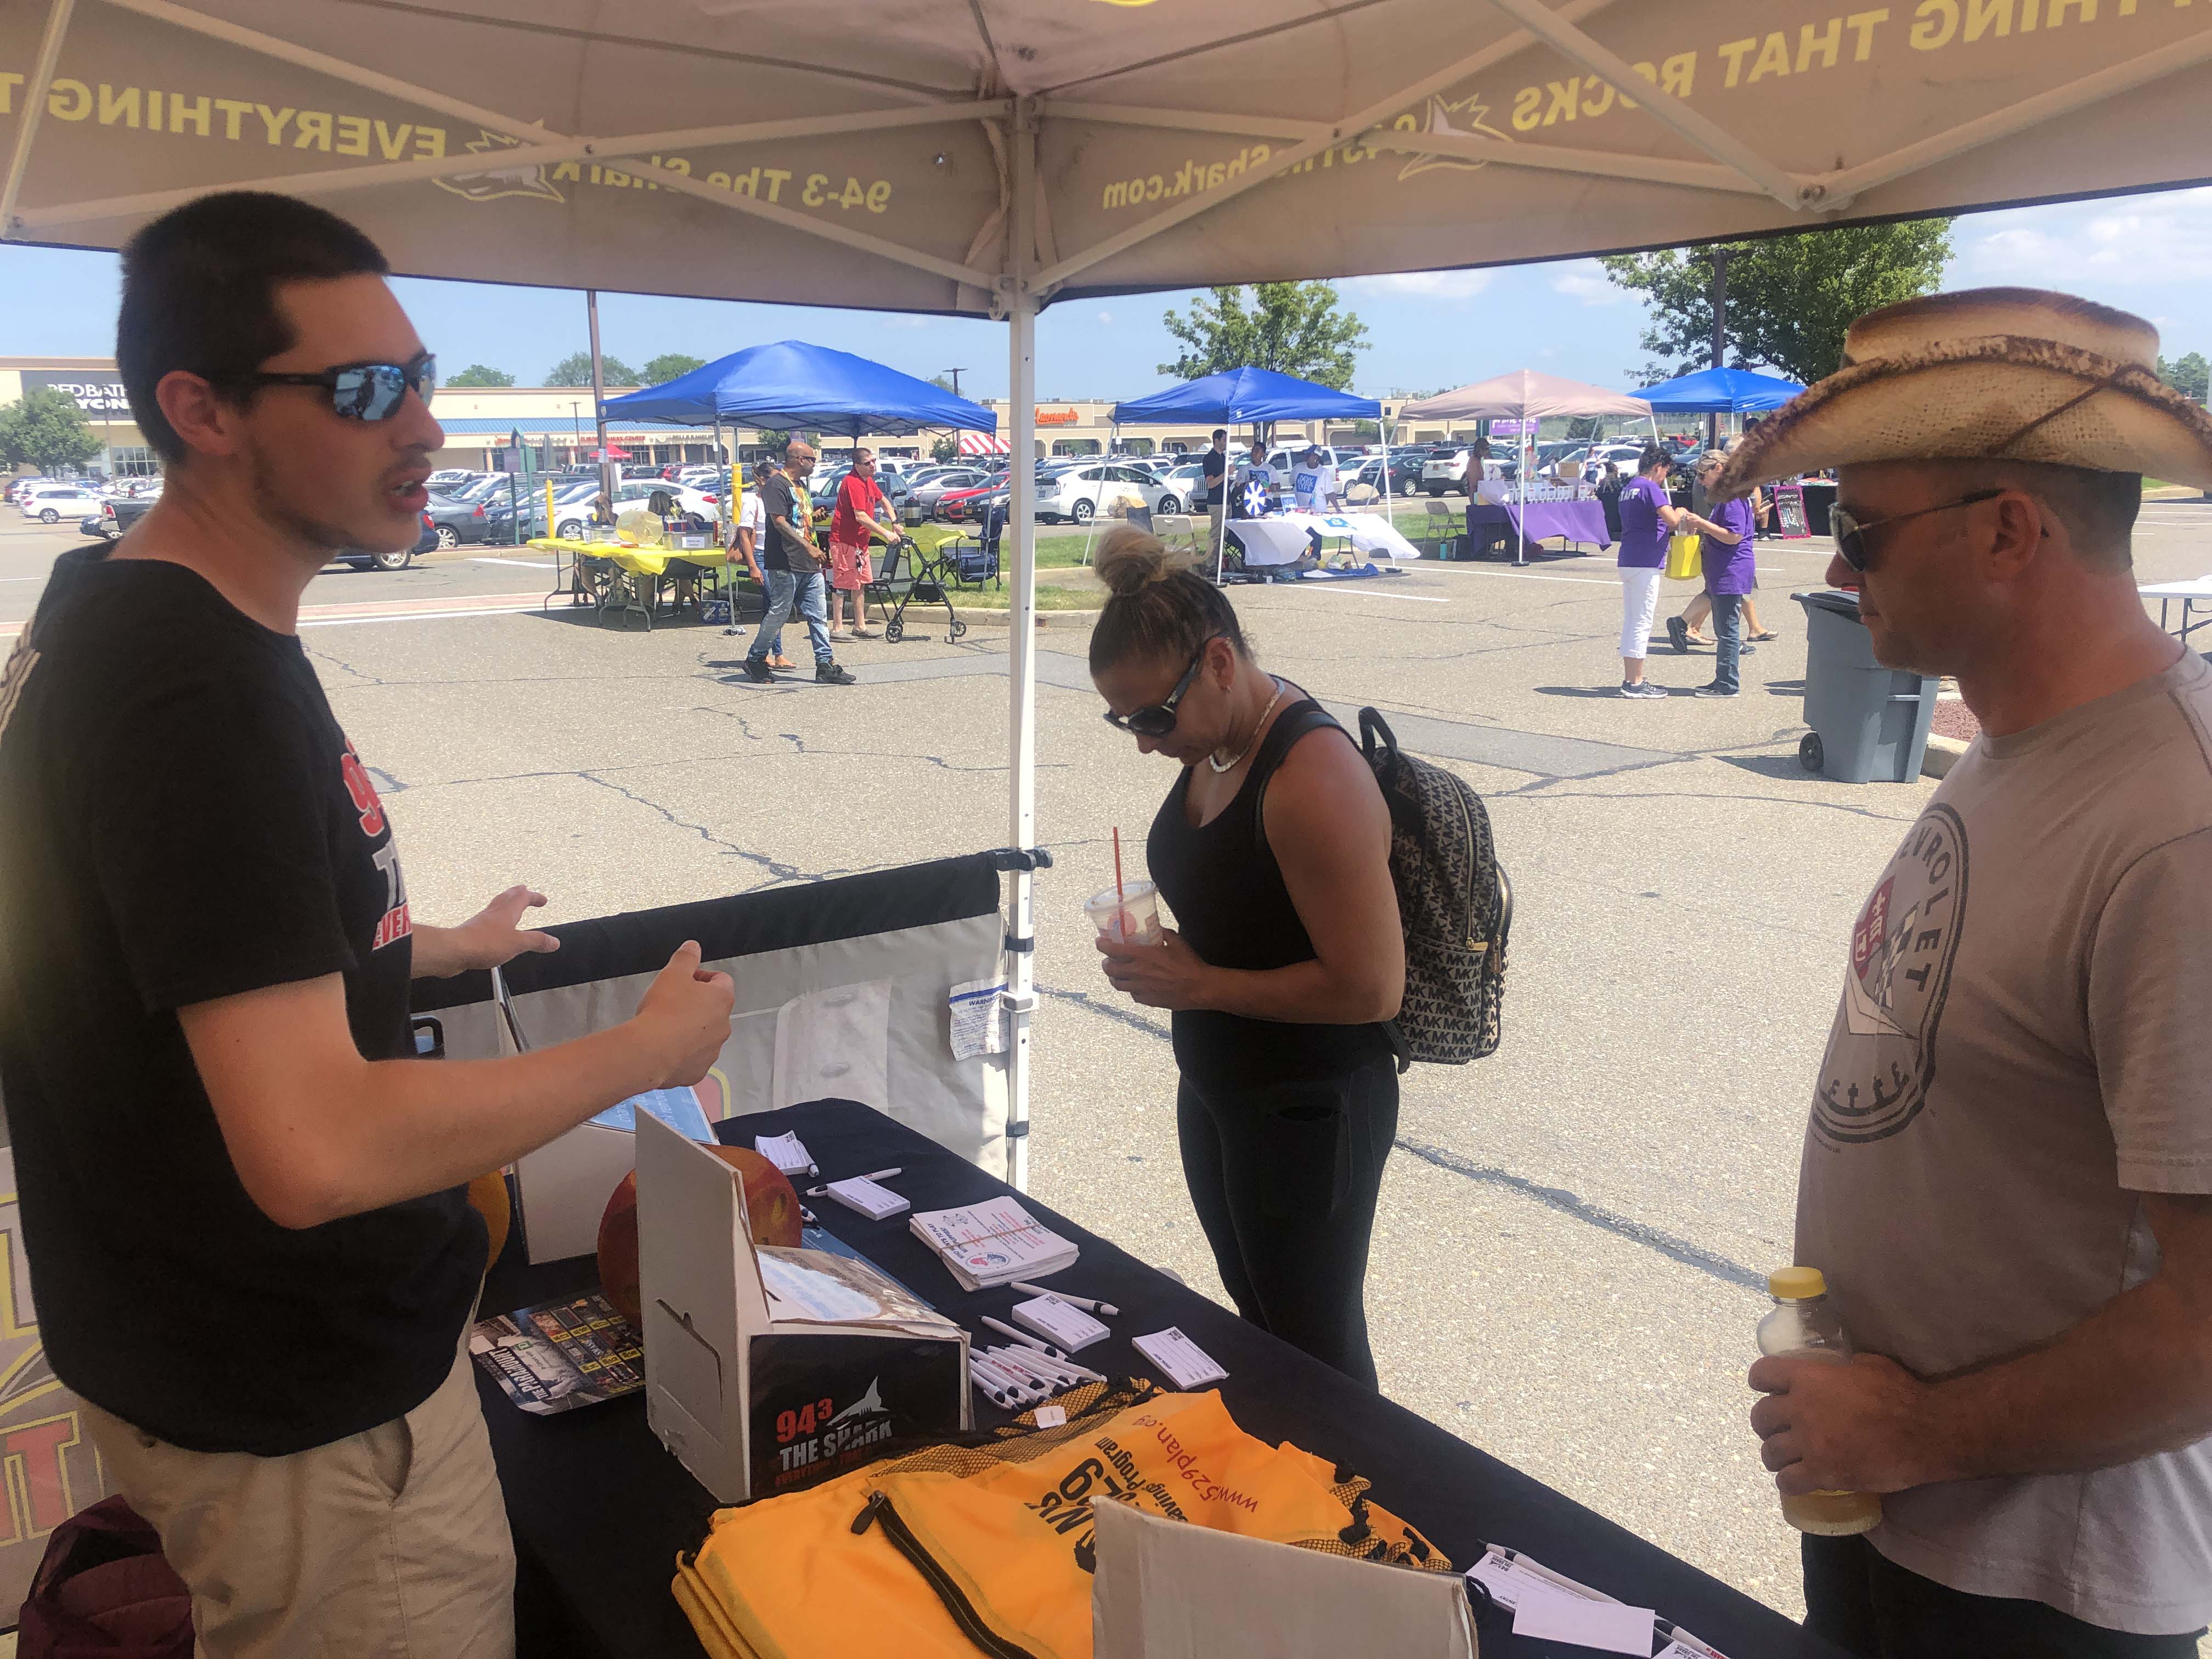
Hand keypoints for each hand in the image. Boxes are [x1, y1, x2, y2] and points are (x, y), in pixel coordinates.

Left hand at [449, 885, 560, 971]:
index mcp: (507, 911)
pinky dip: (495, 919)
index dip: (534, 897)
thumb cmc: (485, 944)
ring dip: (505, 903)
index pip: (523, 898)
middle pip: (507, 897)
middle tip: (524, 889)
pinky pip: (487, 920)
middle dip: (517, 893)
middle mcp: (494, 912)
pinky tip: (494, 927)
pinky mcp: (473, 932)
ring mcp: (482, 921)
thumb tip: (554, 941)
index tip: (543, 900)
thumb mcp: (518, 944)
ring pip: (496, 906)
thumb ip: (537, 941)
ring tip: (510, 905)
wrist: (454, 950)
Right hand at [633, 941, 735, 1087]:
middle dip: (695, 1004)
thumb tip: (693, 946)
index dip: (702, 976)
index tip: (684, 980)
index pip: (721, 980)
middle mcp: (724, 1026)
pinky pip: (693, 1058)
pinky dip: (682, 1052)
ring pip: (704, 1035)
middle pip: (713, 1009)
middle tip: (671, 1003)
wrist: (649, 1051)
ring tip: (665, 1027)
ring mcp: (712, 1051)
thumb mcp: (673, 974)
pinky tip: (664, 1048)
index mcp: (722, 999)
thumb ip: (686, 957)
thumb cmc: (663, 1009)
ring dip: (690, 1029)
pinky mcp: (698, 1071)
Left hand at [1095, 927, 1213, 1010]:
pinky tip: (1135, 985)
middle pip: (1110, 969)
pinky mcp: (1147, 1000)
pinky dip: (1130, 988)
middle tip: (1108, 959)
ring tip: (1117, 973)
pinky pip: (1131, 994)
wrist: (1200, 988)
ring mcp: (1140, 988)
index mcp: (1142, 955)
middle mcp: (1136, 972)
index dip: (1102, 945)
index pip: (1112, 950)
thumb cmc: (1189, 963)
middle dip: (1106, 963)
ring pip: (1117, 984)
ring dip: (1114, 977)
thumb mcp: (1177, 941)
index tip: (1100, 942)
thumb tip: (1157, 928)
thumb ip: (1163, 933)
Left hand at [1748, 1352, 1948, 1495]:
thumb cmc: (1901, 1394)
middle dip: (1767, 1423)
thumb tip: (1834, 1371)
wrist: (1925, 1433)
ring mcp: (1809, 1444)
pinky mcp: (1823, 1474)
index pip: (1761, 1374)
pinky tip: (1797, 1480)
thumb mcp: (1866, 1364)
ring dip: (1775, 1455)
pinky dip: (1788, 1482)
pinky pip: (1788, 1482)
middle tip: (1780, 1430)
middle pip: (1761, 1417)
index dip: (1761, 1382)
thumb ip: (1840, 1367)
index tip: (1767, 1389)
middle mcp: (1800, 1410)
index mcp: (1808, 1378)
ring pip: (1769, 1452)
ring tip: (1787, 1458)